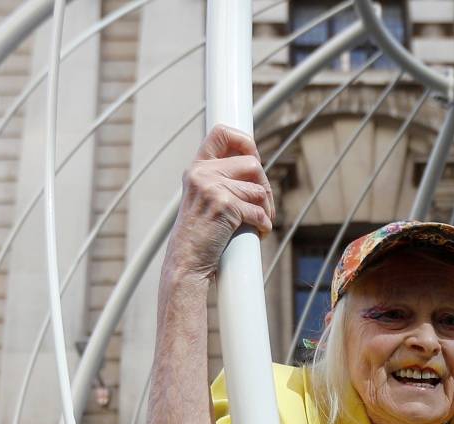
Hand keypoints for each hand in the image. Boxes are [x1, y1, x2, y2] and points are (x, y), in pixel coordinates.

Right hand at [165, 124, 275, 282]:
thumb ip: (223, 178)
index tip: (255, 157)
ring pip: (258, 189)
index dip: (245, 141)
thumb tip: (256, 165)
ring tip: (260, 223)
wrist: (187, 260)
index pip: (222, 132)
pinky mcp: (223, 205)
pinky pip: (258, 210)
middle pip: (252, 164)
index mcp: (197, 168)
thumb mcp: (205, 197)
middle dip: (266, 186)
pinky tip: (260, 232)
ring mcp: (211, 187)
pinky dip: (264, 224)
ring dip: (267, 209)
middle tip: (264, 206)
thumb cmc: (201, 234)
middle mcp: (201, 173)